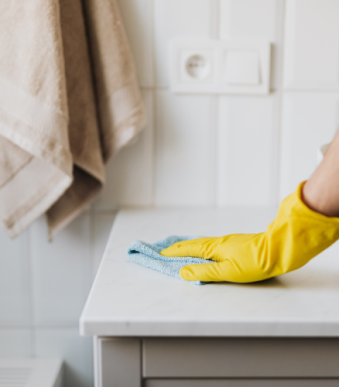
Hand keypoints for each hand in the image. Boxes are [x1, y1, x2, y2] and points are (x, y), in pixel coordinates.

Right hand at [161, 182, 338, 282]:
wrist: (278, 250)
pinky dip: (198, 247)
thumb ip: (205, 272)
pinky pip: (209, 245)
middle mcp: (217, 242)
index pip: (188, 249)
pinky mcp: (233, 244)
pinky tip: (202, 251)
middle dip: (177, 248)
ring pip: (201, 243)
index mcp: (214, 248)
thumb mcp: (229, 272)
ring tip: (178, 250)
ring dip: (187, 247)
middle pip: (192, 244)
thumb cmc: (255, 262)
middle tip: (163, 250)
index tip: (160, 253)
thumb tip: (183, 272)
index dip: (173, 252)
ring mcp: (226, 242)